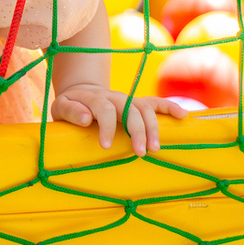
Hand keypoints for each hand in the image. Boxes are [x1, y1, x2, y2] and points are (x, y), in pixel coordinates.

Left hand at [50, 84, 185, 156]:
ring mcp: (127, 98)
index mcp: (94, 98)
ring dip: (153, 127)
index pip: (104, 110)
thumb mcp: (60, 107)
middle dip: (137, 130)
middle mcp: (114, 96)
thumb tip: (87, 118)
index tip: (106, 146)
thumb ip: (70, 111)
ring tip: (155, 148)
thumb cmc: (70, 105)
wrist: (80, 92)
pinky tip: (183, 116)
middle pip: (131, 109)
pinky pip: (156, 103)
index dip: (107, 127)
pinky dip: (170, 107)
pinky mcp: (137, 103)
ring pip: (145, 109)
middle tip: (140, 152)